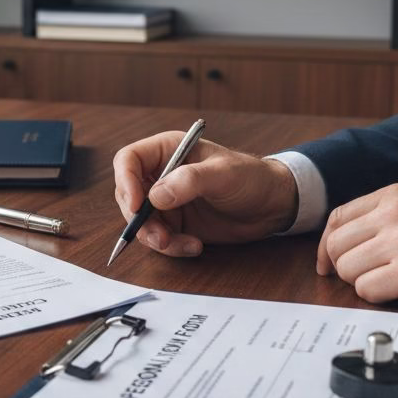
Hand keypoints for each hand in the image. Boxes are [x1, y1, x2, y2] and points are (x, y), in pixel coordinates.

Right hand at [112, 132, 297, 256]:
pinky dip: (171, 246)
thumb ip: (189, 181)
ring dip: (154, 238)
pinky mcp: (175, 223)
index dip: (126, 181)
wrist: (271, 205)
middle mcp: (161, 174)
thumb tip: (156, 196)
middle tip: (160, 237)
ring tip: (178, 245)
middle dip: (140, 219)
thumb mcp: (223, 174)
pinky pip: (159, 238)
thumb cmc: (250, 177)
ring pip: (141, 221)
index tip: (138, 206)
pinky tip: (194, 246)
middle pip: (128, 195)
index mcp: (167, 151)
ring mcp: (166, 200)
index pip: (129, 160)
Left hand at [316, 183, 397, 309]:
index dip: (328, 245)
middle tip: (367, 277)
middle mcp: (394, 213)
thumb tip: (344, 242)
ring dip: (363, 283)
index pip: (338, 218)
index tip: (328, 263)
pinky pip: (367, 290)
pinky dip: (378, 297)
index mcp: (394, 195)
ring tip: (391, 283)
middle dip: (345, 267)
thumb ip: (385, 216)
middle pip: (337, 245)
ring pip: (348, 269)